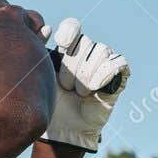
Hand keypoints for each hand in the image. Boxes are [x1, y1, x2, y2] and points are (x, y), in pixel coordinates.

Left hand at [39, 18, 128, 150]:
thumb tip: (46, 27)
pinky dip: (104, 75)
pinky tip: (94, 89)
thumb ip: (39, 50)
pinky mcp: (118, 76)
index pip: (72, 26)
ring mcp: (104, 63)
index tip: (61, 45)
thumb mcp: (41, 76)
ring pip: (101, 50)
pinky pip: (118, 62)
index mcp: (68, 49)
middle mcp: (88, 53)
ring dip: (86, 75)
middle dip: (73, 66)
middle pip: (85, 41)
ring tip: (79, 93)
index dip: (68, 32)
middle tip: (66, 86)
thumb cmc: (50, 105)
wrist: (63, 130)